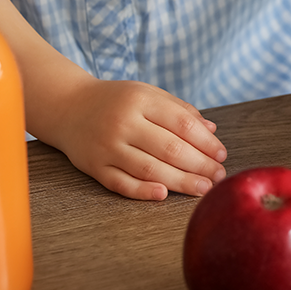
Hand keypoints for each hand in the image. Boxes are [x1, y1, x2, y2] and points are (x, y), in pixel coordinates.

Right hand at [45, 78, 227, 200]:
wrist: (67, 106)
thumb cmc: (118, 101)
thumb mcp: (149, 94)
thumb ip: (181, 110)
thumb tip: (211, 131)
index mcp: (141, 101)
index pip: (183, 125)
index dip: (206, 143)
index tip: (222, 155)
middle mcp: (123, 123)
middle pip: (170, 149)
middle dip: (200, 165)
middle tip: (219, 176)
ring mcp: (106, 146)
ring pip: (148, 169)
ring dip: (180, 182)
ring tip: (203, 188)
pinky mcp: (93, 166)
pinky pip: (120, 183)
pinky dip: (142, 191)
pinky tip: (163, 195)